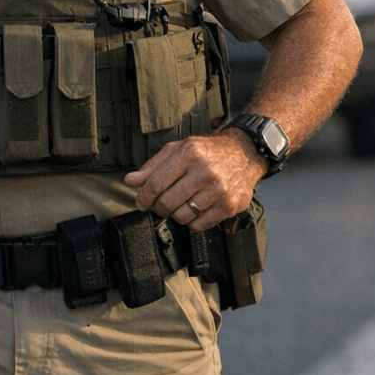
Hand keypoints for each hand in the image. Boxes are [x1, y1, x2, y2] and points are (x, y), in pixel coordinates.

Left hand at [122, 131, 266, 230]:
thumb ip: (153, 166)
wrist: (244, 153)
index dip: (143, 196)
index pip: (156, 182)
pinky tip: (194, 209)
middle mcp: (205, 172)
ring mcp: (219, 190)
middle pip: (167, 202)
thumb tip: (131, 181)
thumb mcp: (178, 149)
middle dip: (158, 207)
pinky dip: (192, 221)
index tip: (140, 201)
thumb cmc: (207, 152)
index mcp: (189, 154)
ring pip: (182, 216)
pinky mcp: (229, 206)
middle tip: (159, 204)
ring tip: (179, 204)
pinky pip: (199, 225)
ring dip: (175, 214)